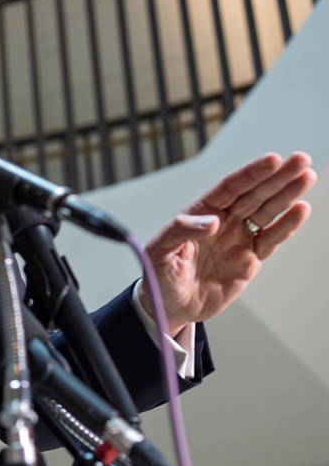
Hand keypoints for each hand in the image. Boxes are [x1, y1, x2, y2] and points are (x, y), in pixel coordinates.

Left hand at [140, 152, 315, 335]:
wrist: (169, 305)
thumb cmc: (158, 274)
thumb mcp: (159, 250)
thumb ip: (181, 231)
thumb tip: (213, 222)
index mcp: (199, 212)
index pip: (229, 188)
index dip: (250, 174)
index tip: (272, 160)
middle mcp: (222, 221)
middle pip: (253, 194)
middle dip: (277, 177)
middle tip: (301, 159)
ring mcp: (238, 239)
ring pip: (267, 212)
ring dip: (287, 195)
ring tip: (306, 177)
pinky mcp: (249, 260)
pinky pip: (271, 240)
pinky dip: (287, 226)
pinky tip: (300, 210)